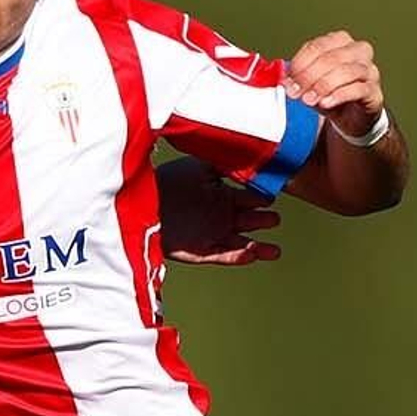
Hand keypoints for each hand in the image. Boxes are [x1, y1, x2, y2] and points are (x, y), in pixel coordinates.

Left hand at [157, 157, 281, 265]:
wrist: (142, 202)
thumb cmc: (170, 180)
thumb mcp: (200, 166)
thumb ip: (226, 164)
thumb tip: (252, 158)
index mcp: (223, 196)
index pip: (251, 199)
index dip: (262, 199)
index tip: (271, 198)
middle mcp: (221, 216)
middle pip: (250, 221)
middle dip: (264, 221)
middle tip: (274, 220)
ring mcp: (211, 235)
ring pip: (241, 244)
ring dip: (258, 248)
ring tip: (274, 251)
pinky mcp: (199, 251)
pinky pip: (222, 256)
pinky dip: (236, 257)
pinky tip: (250, 254)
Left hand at [284, 29, 382, 137]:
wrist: (349, 117)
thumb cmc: (329, 94)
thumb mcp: (309, 84)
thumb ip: (298, 79)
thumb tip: (285, 80)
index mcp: (340, 42)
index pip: (317, 46)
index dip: (300, 64)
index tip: (288, 81)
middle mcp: (358, 51)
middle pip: (332, 58)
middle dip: (309, 76)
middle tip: (294, 92)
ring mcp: (369, 70)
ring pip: (347, 71)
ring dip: (323, 86)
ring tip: (309, 99)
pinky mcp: (374, 91)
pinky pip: (358, 89)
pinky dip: (339, 96)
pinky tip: (325, 103)